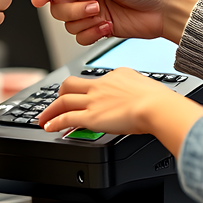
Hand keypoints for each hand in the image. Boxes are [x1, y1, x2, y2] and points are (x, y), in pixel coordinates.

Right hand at [31, 0, 196, 45]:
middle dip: (71, 9)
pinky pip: (79, 36)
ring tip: (102, 16)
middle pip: (56, 5)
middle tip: (92, 7)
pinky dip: (91, 33)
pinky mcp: (95, 27)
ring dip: (83, 21)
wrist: (160, 11)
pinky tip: (107, 27)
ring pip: (66, 22)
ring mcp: (88, 10)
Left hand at [38, 68, 179, 135]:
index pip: (94, 80)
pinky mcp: (91, 116)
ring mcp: (94, 100)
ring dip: (51, 110)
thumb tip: (137, 94)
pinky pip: (66, 118)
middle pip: (71, 84)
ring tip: (44, 118)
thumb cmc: (157, 99)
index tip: (83, 97)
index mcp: (115, 75)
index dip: (86, 90)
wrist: (156, 106)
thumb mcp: (146, 84)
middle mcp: (100, 85)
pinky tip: (49, 127)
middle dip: (60, 94)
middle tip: (57, 102)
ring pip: (63, 100)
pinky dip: (54, 122)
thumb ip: (135, 87)